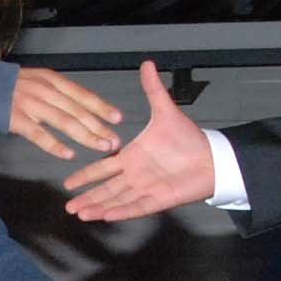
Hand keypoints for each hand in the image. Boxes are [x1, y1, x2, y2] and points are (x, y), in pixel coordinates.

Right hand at [8, 65, 122, 160]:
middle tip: (115, 140)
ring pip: (64, 121)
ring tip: (100, 147)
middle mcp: (44, 90)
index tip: (118, 118)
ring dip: (85, 135)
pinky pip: (39, 134)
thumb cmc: (10, 88)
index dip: (101, 106)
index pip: (82, 94)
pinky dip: (55, 145)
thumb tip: (82, 108)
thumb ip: (57, 93)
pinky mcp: (16, 119)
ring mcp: (30, 104)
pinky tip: (68, 155)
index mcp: (51, 80)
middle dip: (99, 126)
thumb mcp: (36, 81)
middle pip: (77, 110)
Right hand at [64, 61, 214, 223]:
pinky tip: (107, 216)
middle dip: (87, 198)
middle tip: (68, 207)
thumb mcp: (165, 111)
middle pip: (106, 189)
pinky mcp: (160, 199)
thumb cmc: (189, 138)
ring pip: (117, 200)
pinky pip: (138, 206)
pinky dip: (122, 211)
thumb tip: (147, 64)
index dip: (86, 176)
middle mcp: (136, 176)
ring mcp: (147, 189)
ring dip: (99, 207)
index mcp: (132, 157)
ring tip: (81, 214)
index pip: (103, 168)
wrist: (212, 156)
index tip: (68, 182)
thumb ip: (153, 90)